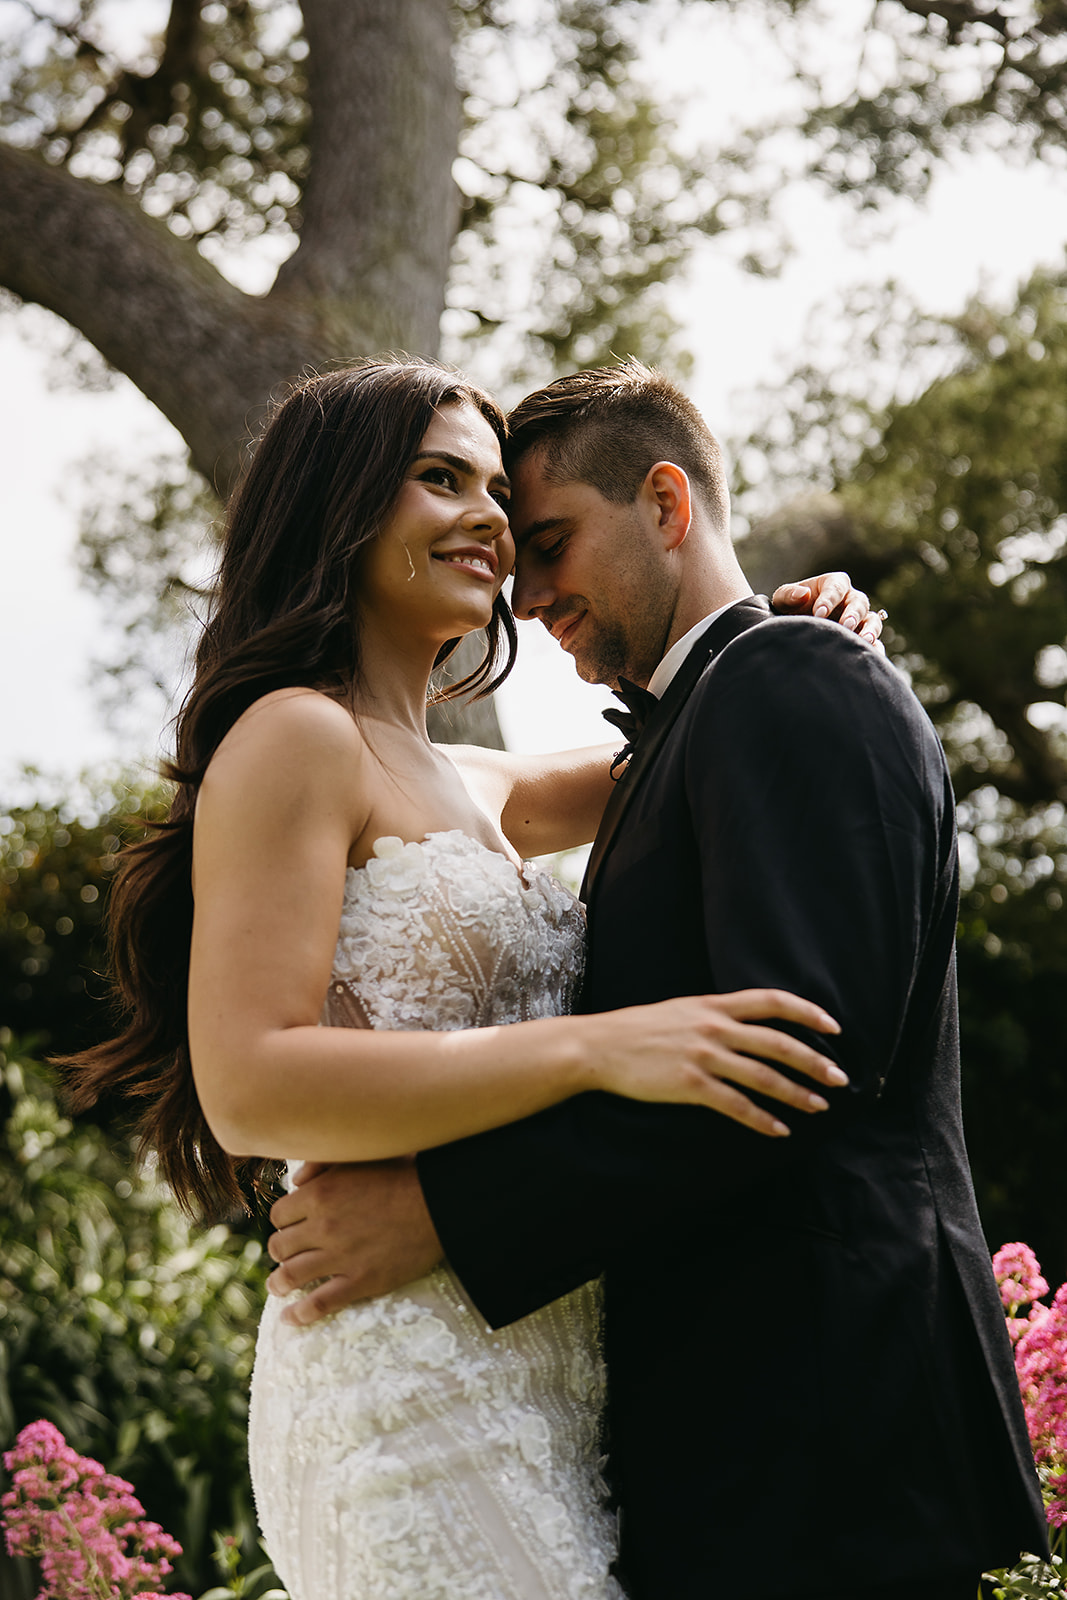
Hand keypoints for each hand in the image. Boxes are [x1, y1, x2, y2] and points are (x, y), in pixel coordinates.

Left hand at [266, 1157, 442, 1325]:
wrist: (438, 1202)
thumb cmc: (402, 1174)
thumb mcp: (358, 1158)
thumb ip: (321, 1165)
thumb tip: (296, 1182)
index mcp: (320, 1195)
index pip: (279, 1215)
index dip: (284, 1221)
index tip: (292, 1226)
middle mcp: (323, 1227)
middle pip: (280, 1246)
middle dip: (281, 1250)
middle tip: (289, 1254)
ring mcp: (340, 1257)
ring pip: (290, 1276)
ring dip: (279, 1282)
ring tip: (279, 1286)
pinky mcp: (360, 1281)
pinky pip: (319, 1304)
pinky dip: (300, 1313)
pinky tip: (291, 1318)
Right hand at [590, 989, 846, 1137]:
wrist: (599, 1047)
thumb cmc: (638, 1030)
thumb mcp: (681, 1010)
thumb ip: (715, 1015)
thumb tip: (746, 1026)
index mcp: (713, 1005)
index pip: (772, 1001)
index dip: (808, 1012)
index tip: (833, 1027)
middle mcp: (714, 1028)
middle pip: (778, 1042)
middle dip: (814, 1061)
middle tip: (840, 1078)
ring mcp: (703, 1056)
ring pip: (764, 1076)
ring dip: (797, 1093)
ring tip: (819, 1106)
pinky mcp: (690, 1085)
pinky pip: (736, 1106)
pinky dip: (762, 1120)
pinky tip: (780, 1131)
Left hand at [772, 571, 886, 648]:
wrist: (796, 631)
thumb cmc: (790, 609)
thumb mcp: (783, 600)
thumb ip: (789, 595)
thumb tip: (803, 594)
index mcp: (833, 584)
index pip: (836, 587)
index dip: (829, 599)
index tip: (819, 613)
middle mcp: (850, 599)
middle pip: (859, 602)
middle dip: (853, 614)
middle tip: (844, 626)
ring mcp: (859, 619)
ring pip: (872, 620)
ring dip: (870, 630)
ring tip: (865, 641)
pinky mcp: (862, 637)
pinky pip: (876, 642)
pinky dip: (876, 649)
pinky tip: (871, 655)